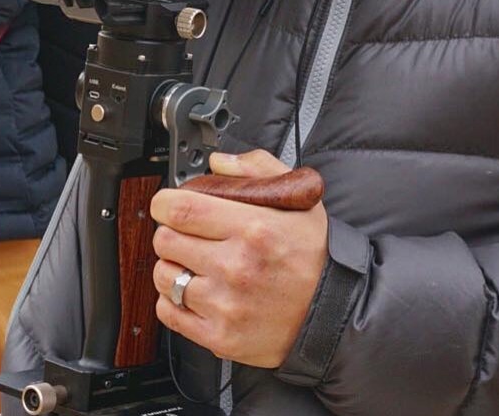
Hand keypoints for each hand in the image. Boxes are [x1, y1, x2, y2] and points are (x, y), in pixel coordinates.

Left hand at [151, 150, 327, 367]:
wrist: (335, 313)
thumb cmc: (315, 256)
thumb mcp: (298, 200)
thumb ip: (257, 170)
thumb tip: (218, 162)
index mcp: (253, 228)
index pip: (182, 209)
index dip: (165, 202)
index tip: (168, 204)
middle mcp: (236, 267)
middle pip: (165, 240)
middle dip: (171, 231)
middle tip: (188, 234)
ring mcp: (226, 305)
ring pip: (163, 276)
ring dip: (172, 266)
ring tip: (194, 264)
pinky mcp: (220, 337)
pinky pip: (169, 312)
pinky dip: (174, 300)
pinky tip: (196, 291)